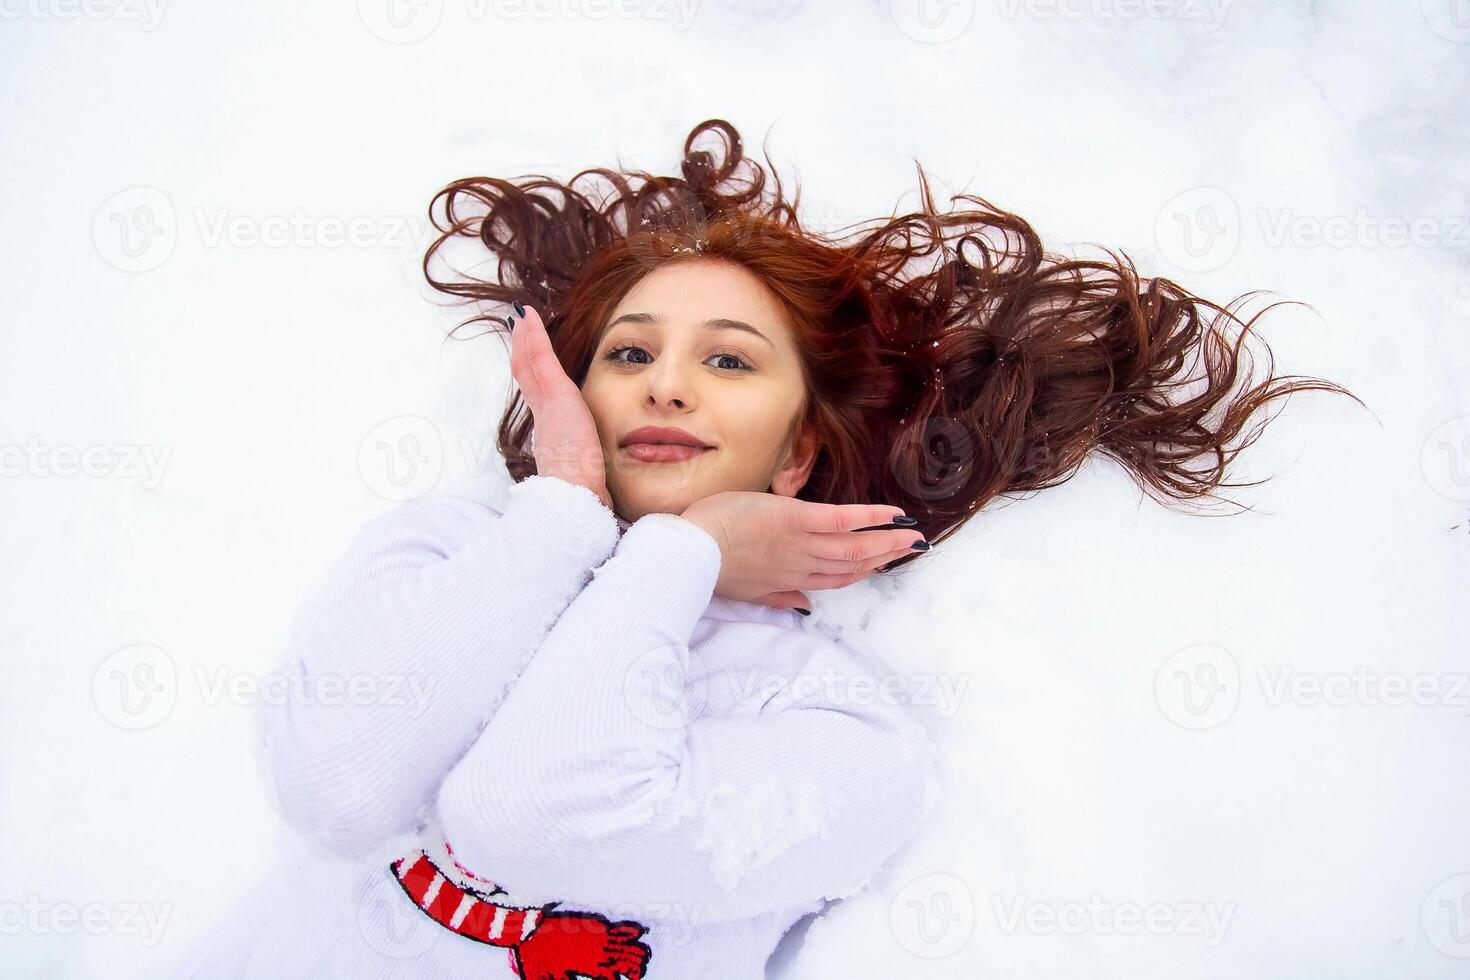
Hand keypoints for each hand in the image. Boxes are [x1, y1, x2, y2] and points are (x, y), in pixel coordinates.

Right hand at [508, 304, 611, 510]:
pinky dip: (534, 337)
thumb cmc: (583, 490)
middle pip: (528, 376)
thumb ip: (587, 464)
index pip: (539, 396)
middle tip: (519, 328)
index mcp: (552, 432)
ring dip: (526, 338)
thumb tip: (595, 475)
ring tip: (522, 317)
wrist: (574, 495)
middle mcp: (544, 417)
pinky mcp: (555, 396)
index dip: (532, 375)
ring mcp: (547, 405)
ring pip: (530, 364)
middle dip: (522, 351)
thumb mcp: (585, 471)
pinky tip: (529, 319)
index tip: (528, 359)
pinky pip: (541, 360)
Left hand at [512, 911, 649, 979]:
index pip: (612, 978)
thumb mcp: (547, 979)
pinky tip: (638, 932)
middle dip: (636, 969)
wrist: (527, 929)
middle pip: (626, 959)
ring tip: (644, 959)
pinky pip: (617, 926)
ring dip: (638, 951)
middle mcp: (596, 948)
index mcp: (588, 964)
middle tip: (637, 975)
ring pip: (626, 942)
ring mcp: (596, 933)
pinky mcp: (593, 923)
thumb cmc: (535, 957)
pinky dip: (630, 931)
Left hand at [679, 492, 925, 610]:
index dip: (862, 571)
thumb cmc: (712, 564)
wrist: (693, 550)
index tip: (882, 564)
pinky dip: (869, 517)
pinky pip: (841, 520)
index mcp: (790, 580)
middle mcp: (802, 565)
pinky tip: (891, 514)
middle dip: (885, 555)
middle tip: (913, 546)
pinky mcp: (797, 520)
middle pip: (852, 563)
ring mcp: (802, 543)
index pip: (834, 578)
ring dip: (886, 539)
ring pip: (854, 546)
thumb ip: (778, 596)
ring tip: (912, 532)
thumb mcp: (746, 589)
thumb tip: (804, 607)